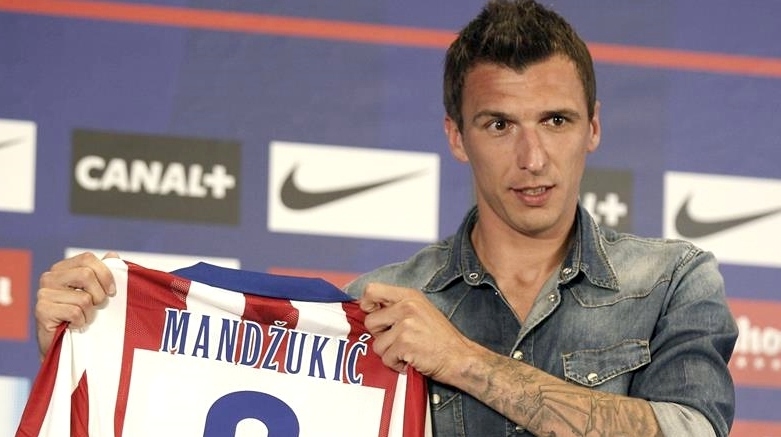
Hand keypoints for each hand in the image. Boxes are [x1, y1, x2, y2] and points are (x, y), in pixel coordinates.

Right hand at [35, 252, 117, 359]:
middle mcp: (50, 277)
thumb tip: (112, 255)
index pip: (88, 258)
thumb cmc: (82, 316)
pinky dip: (81, 322)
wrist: (64, 346)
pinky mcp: (41, 310)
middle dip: (99, 294)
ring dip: (90, 313)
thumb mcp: (95, 292)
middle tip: (97, 307)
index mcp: (63, 268)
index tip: (112, 291)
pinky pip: (75, 312)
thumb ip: (102, 273)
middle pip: (86, 274)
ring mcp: (43, 294)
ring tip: (83, 318)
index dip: (105, 274)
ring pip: (83, 297)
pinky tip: (73, 325)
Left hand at [359, 282, 478, 382]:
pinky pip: (385, 358)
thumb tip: (369, 310)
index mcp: (409, 295)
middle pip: (370, 322)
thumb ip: (398, 307)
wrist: (460, 358)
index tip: (375, 315)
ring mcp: (405, 325)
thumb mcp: (421, 311)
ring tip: (407, 352)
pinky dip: (396, 365)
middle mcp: (406, 306)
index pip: (371, 290)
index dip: (367, 305)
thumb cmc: (440, 338)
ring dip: (389, 353)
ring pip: (377, 344)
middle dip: (380, 336)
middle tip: (398, 341)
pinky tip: (411, 361)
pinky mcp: (404, 344)